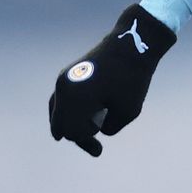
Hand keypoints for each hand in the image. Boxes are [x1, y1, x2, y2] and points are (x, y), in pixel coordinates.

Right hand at [49, 4, 175, 155]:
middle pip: (62, 124)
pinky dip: (65, 112)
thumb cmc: (133, 77)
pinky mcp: (68, 74)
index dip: (86, 143)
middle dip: (76, 136)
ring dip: (69, 124)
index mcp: (76, 98)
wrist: (132, 42)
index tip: (99, 149)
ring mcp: (64, 79)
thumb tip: (97, 128)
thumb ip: (110, 127)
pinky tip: (67, 120)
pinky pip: (60, 100)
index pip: (74, 132)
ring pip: (58, 112)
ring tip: (75, 137)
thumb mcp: (128, 110)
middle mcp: (64, 89)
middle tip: (95, 148)